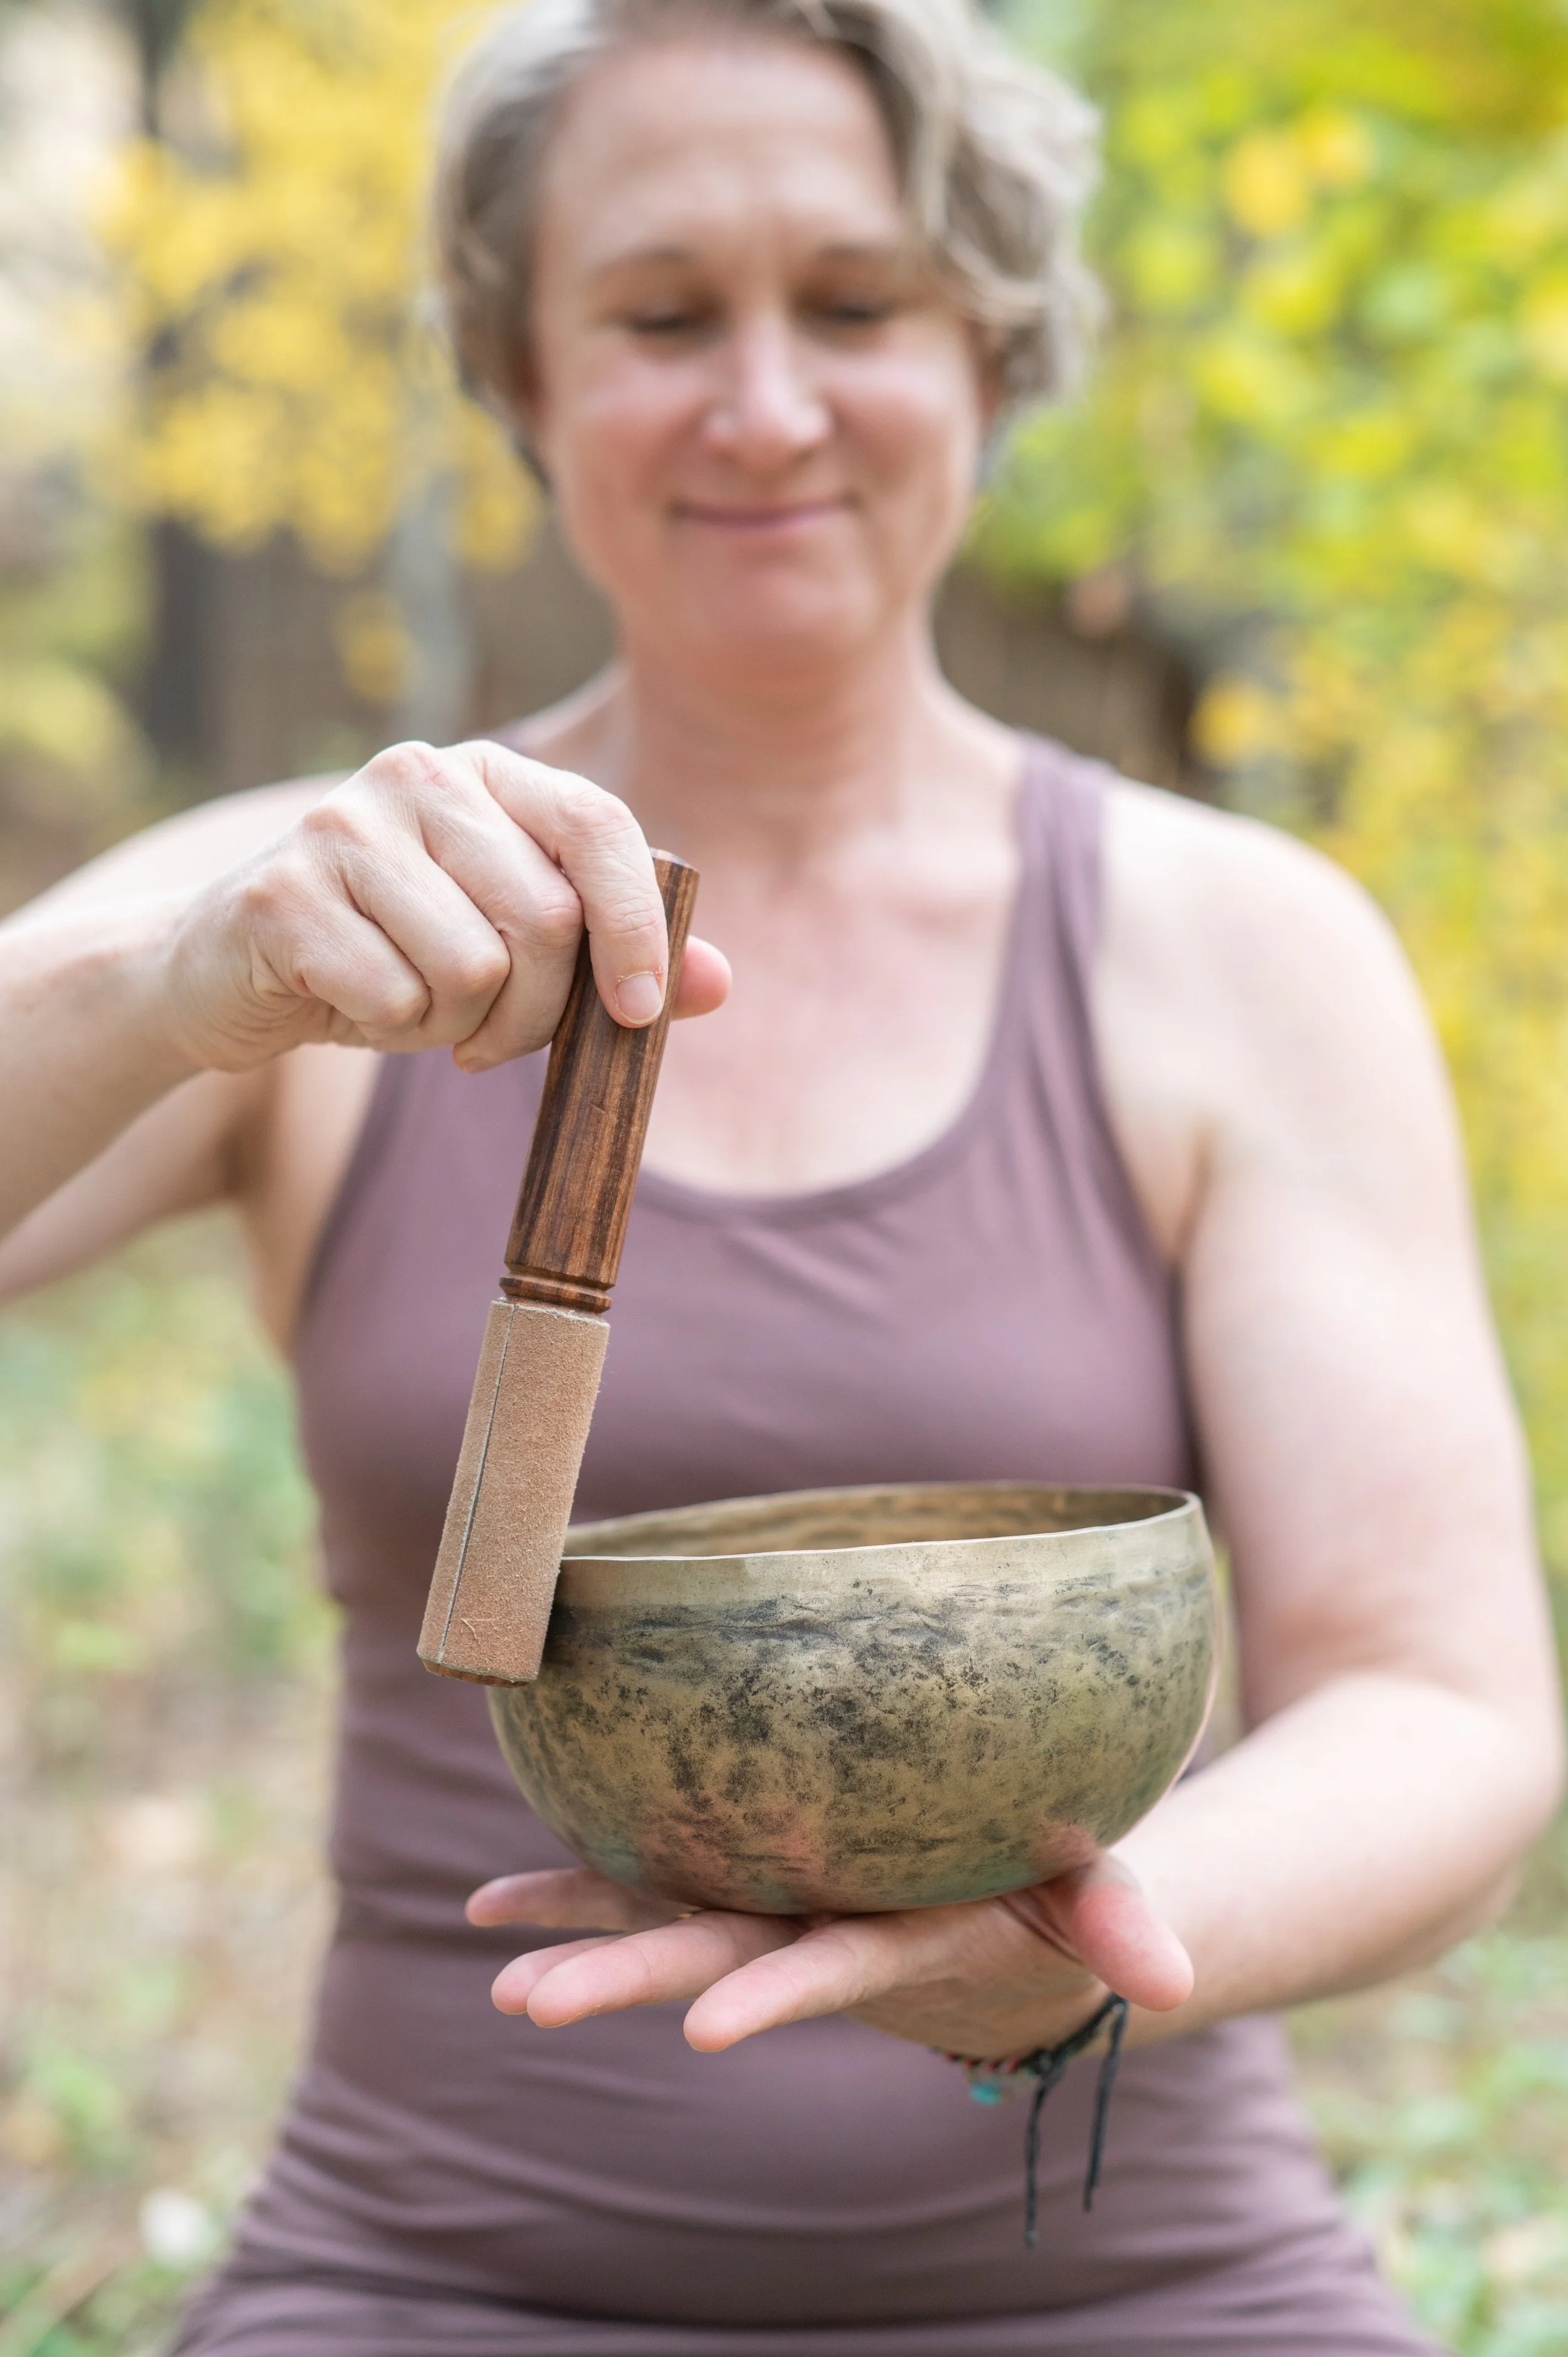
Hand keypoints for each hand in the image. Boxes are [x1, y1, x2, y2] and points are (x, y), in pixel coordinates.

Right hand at [162, 739, 729, 1072]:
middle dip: (535, 1013)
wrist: (229, 972)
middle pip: (543, 920)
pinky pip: (392, 998)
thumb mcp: (515, 954)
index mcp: (492, 775)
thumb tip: (718, 982)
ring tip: (415, 1009)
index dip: (636, 928)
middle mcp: (421, 776)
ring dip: (456, 1026)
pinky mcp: (283, 893)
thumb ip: (617, 958)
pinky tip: (356, 1004)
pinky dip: (389, 1029)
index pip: (600, 827)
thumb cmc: (396, 957)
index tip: (638, 1013)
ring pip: (470, 968)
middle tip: (492, 1038)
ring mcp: (343, 826)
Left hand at [467, 1857, 1192, 2058]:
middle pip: (712, 1954)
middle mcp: (816, 1928)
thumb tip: (1178, 1981)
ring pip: (664, 1924)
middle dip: (624, 1979)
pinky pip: (646, 1880)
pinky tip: (490, 1904)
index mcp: (896, 1934)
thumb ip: (1127, 1925)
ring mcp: (771, 1905)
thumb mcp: (1101, 1893)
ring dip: (580, 1947)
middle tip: (528, 2005)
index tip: (706, 2031)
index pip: (828, 1967)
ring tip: (497, 1975)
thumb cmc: (1056, 1879)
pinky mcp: (744, 1874)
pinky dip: (571, 1890)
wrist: (1002, 1910)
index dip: (771, 1992)